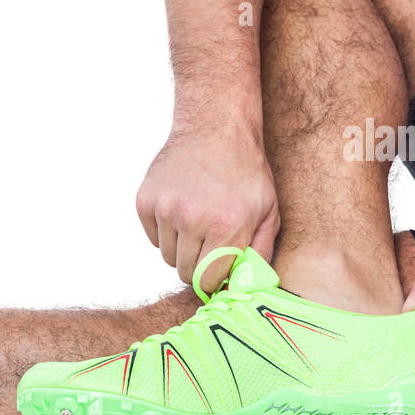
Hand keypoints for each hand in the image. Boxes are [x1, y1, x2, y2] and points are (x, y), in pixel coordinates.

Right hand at [135, 122, 279, 295]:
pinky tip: (182, 210)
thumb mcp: (269, 211)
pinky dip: (166, 231)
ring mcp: (166, 209)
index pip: (207, 280)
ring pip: (167, 256)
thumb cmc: (247, 172)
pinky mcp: (145, 200)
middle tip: (210, 244)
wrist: (216, 128)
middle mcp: (192, 219)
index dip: (214, 279)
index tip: (219, 270)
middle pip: (184, 271)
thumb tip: (249, 286)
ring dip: (182, 248)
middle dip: (198, 265)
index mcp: (226, 226)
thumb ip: (261, 252)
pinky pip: (153, 237)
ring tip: (199, 222)